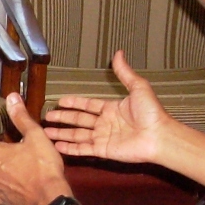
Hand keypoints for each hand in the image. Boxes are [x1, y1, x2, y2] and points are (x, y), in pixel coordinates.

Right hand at [43, 50, 172, 163]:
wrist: (158, 136)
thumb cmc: (151, 113)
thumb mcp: (138, 87)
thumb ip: (125, 72)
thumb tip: (119, 53)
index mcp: (111, 109)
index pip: (88, 105)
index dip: (75, 103)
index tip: (61, 101)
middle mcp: (105, 124)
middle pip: (79, 120)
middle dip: (63, 118)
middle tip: (48, 116)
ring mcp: (103, 138)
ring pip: (77, 135)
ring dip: (62, 133)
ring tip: (46, 132)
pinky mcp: (103, 151)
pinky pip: (83, 149)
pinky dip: (70, 148)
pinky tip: (57, 146)